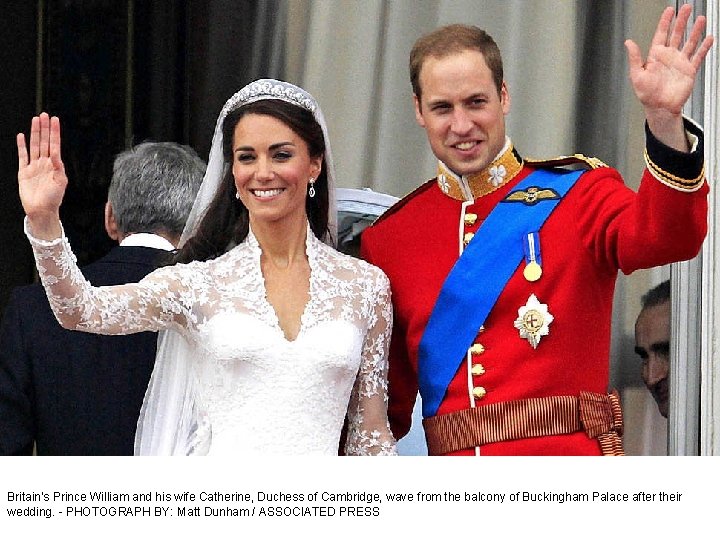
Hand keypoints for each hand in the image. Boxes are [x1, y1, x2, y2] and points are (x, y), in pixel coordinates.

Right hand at [17, 112, 66, 235]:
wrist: (41, 211)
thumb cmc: (53, 199)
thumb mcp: (60, 183)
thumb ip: (58, 168)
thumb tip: (56, 154)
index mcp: (55, 165)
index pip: (54, 144)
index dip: (54, 132)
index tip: (54, 120)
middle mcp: (44, 163)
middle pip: (44, 141)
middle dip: (44, 128)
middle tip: (44, 114)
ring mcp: (34, 166)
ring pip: (34, 145)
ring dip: (34, 133)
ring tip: (35, 120)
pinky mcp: (23, 172)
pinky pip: (22, 156)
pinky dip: (21, 146)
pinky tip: (21, 136)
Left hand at [625, 4, 712, 149]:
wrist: (660, 108)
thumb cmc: (647, 94)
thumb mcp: (636, 75)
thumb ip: (634, 58)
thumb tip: (628, 43)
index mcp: (655, 56)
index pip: (661, 34)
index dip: (665, 22)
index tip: (669, 11)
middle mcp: (669, 57)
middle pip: (677, 34)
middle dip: (682, 21)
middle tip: (686, 8)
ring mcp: (680, 63)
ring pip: (689, 42)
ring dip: (695, 31)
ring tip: (700, 19)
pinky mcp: (689, 70)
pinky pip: (698, 56)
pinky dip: (704, 47)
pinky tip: (708, 38)